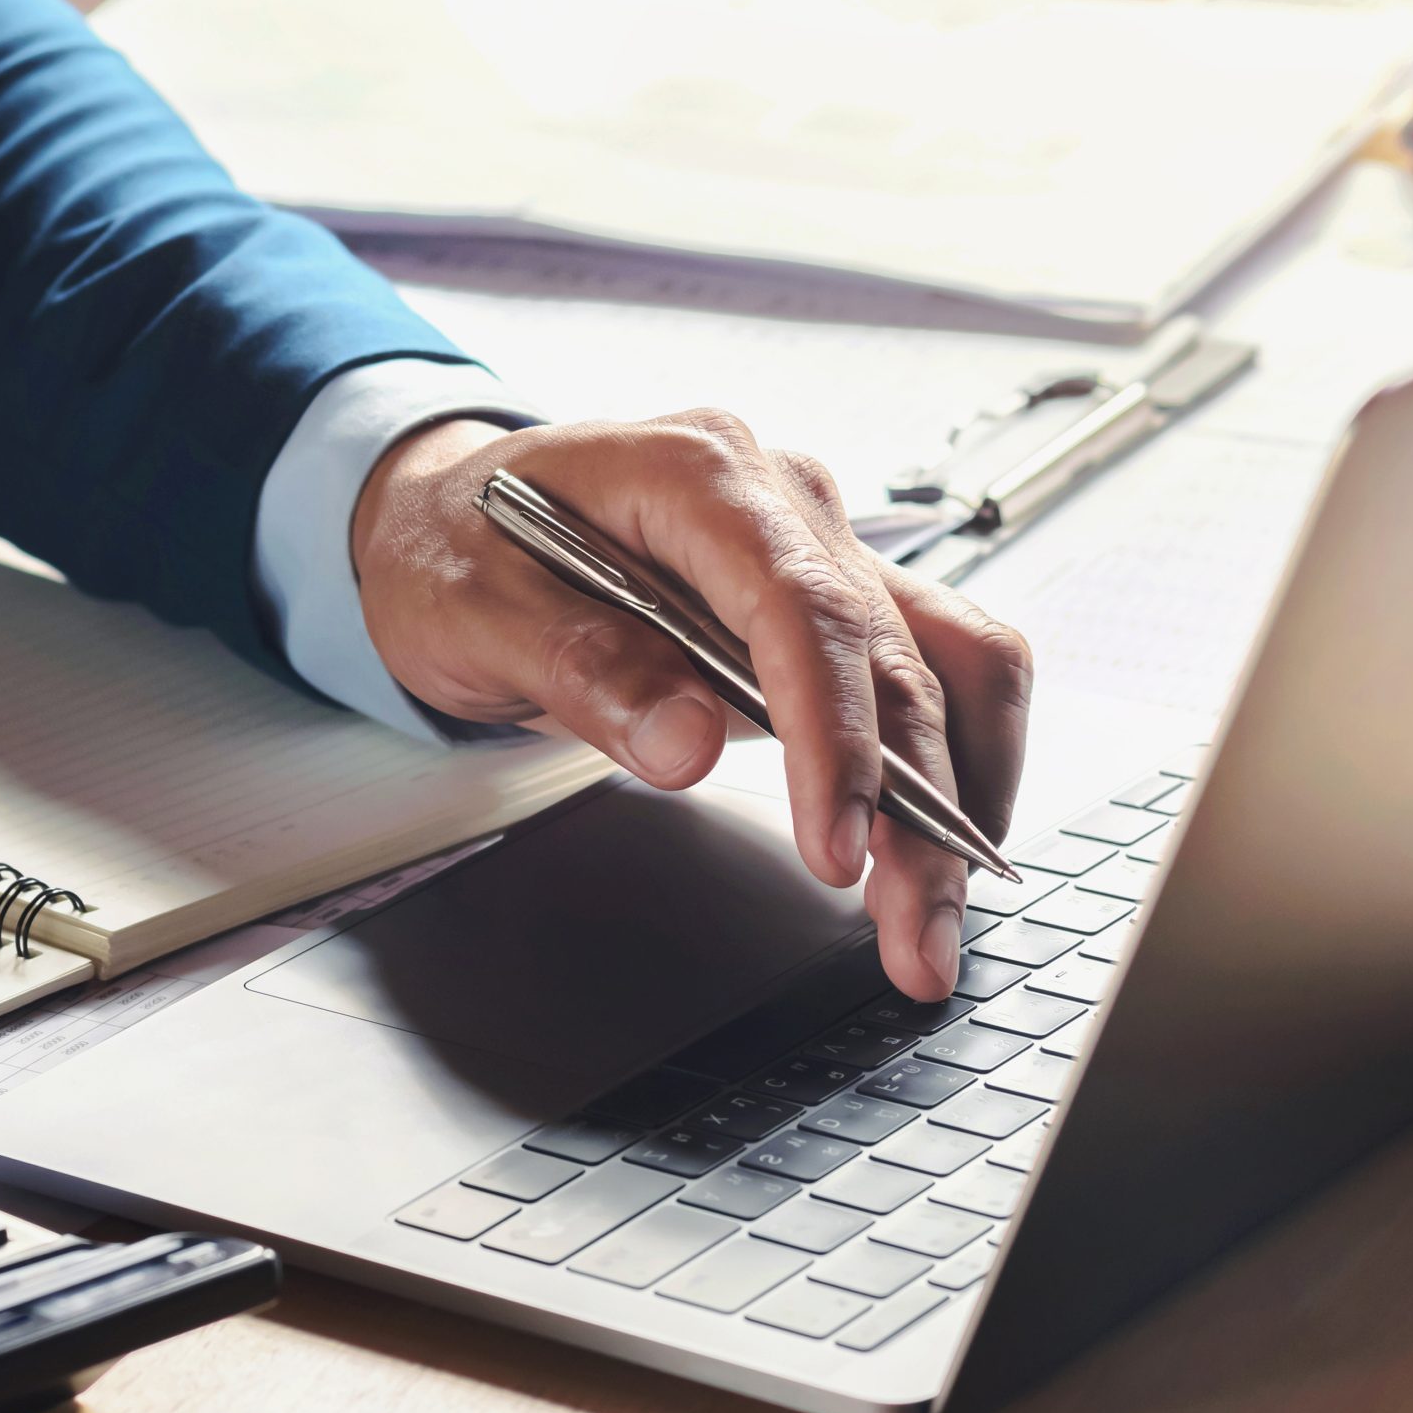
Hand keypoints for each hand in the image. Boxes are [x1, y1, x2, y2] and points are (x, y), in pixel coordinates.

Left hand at [353, 413, 1031, 1002]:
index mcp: (696, 476)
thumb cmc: (456, 547)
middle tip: (913, 936)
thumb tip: (685, 743)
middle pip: (892, 656)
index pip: (803, 610)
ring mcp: (818, 547)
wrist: (453, 513)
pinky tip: (930, 849)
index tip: (839, 846)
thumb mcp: (471, 606)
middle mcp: (781, 501)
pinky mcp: (831, 602)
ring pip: (946, 665)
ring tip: (931, 919)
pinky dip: (952, 763)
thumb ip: (580, 667)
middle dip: (919, 810)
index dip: (835, 738)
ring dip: (959, 797)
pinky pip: (935, 671)